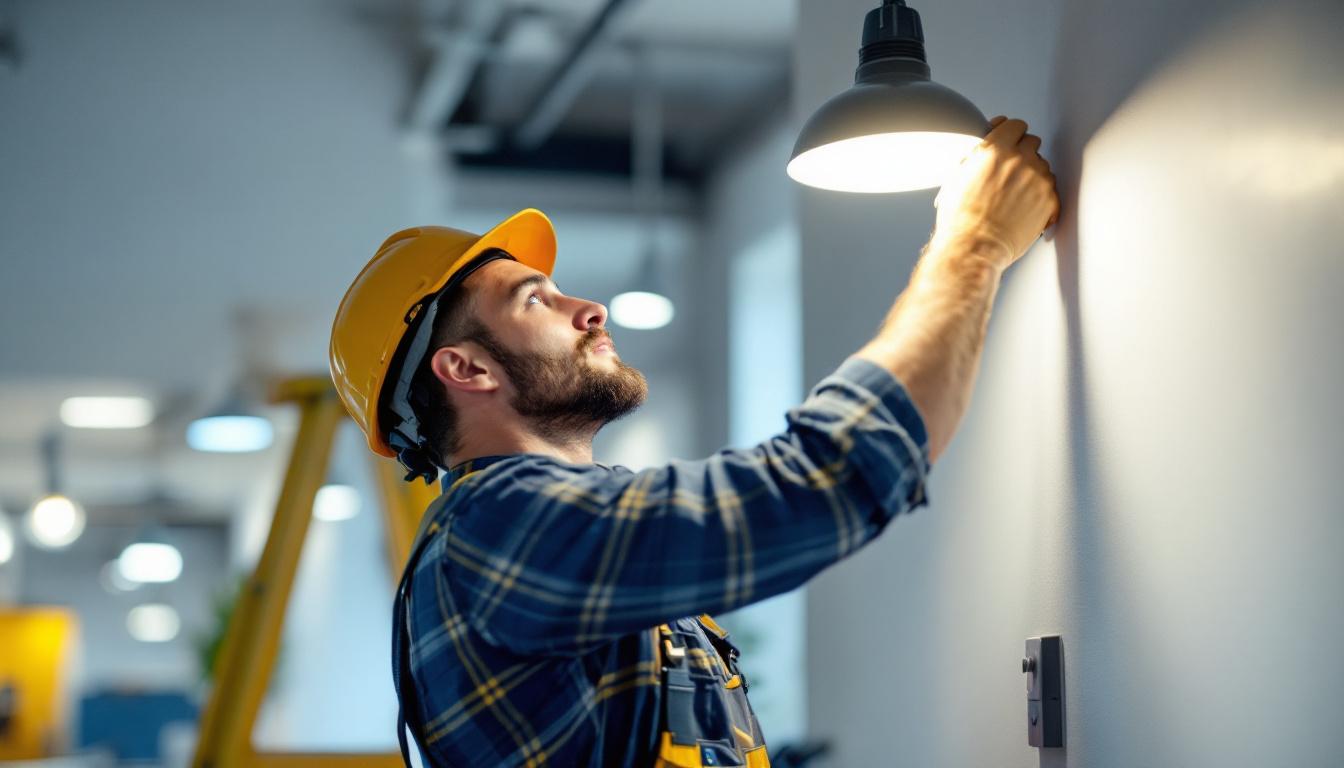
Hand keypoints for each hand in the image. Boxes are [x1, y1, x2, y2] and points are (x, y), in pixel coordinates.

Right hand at [932, 116, 1059, 269]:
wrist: (974, 248)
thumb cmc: (960, 218)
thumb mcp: (958, 176)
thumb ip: (978, 154)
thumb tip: (987, 144)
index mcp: (996, 149)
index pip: (1015, 125)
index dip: (1010, 134)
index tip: (1009, 142)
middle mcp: (1021, 159)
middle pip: (1032, 143)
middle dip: (1021, 154)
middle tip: (1009, 173)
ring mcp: (1039, 179)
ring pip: (1042, 166)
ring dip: (1031, 175)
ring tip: (1013, 196)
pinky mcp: (1050, 199)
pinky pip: (1050, 188)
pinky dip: (1040, 196)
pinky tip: (1024, 207)